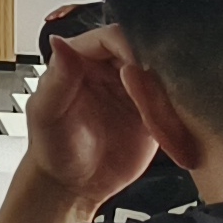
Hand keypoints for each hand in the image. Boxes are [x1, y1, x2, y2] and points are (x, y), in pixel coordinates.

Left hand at [14, 27, 160, 216]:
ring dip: (167, 98)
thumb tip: (59, 43)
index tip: (138, 71)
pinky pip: (173, 104)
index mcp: (81, 59)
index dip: (129, 48)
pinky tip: (169, 136)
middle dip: (153, 74)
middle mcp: (110, 68)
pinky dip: (176, 117)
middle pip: (145, 52)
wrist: (72, 185)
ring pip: (164, 77)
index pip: (111, 37)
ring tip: (156, 126)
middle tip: (151, 103)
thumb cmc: (51, 148)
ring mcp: (135, 89)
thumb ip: (57, 79)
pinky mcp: (154, 111)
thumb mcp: (47, 115)